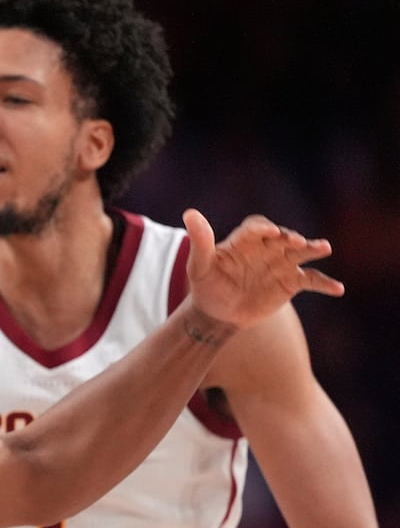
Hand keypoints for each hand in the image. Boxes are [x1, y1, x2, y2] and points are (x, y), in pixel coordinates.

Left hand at [183, 209, 343, 329]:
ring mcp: (281, 264)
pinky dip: (325, 283)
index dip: (263, 228)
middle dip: (290, 238)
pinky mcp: (291, 282)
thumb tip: (189, 214)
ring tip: (323, 248)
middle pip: (283, 237)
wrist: (218, 314)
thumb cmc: (206, 286)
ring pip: (301, 253)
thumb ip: (200, 242)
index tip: (270, 233)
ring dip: (313, 249)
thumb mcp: (199, 267)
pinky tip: (338, 289)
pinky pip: (311, 280)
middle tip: (297, 242)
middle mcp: (266, 248)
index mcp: (244, 241)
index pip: (256, 228)